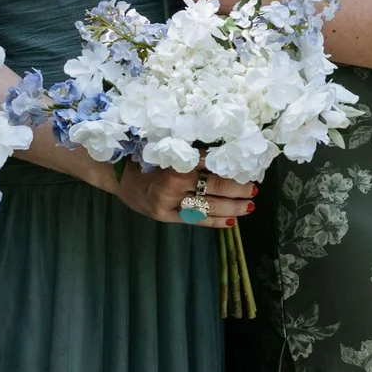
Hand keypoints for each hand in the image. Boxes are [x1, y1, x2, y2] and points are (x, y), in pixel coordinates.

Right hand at [114, 162, 257, 229]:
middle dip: (239, 188)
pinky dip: (215, 221)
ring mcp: (169, 201)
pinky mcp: (164, 216)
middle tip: (255, 188)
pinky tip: (231, 222)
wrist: (116, 174)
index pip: (213, 163)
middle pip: (215, 185)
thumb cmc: (145, 156)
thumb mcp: (168, 149)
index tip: (250, 167)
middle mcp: (174, 181)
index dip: (234, 167)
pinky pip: (195, 219)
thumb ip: (193, 155)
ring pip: (208, 205)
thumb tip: (227, 156)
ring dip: (233, 206)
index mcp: (177, 159)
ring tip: (249, 206)